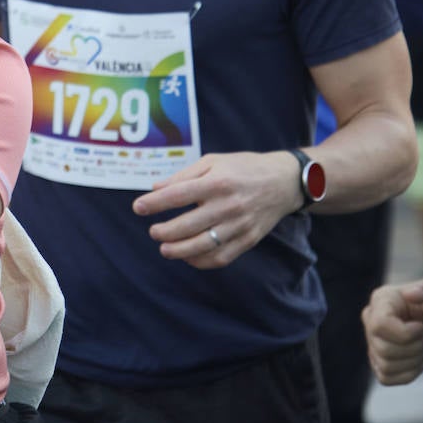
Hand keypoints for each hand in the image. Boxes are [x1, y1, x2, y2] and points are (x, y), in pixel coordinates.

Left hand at [132, 151, 303, 267]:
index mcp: (217, 182)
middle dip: (164, 231)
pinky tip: (188, 256)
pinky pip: (221, 257)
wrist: (284, 182)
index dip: (154, 203)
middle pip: (188, 225)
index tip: (138, 207)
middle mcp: (228, 205)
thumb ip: (183, 176)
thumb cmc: (243, 168)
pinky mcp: (248, 239)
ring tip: (164, 249)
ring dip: (179, 251)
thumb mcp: (213, 162)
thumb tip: (154, 188)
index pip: (178, 195)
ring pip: (203, 245)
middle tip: (153, 231)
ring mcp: (239, 225)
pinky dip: (201, 261)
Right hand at [363, 278, 422, 385]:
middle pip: (382, 349)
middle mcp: (373, 320)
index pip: (379, 326)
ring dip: (413, 361)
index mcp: (382, 300)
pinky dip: (408, 374)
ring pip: (385, 366)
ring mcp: (375, 341)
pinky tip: (418, 360)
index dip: (404, 335)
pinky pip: (386, 378)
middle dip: (414, 349)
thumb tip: (410, 293)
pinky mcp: (382, 360)